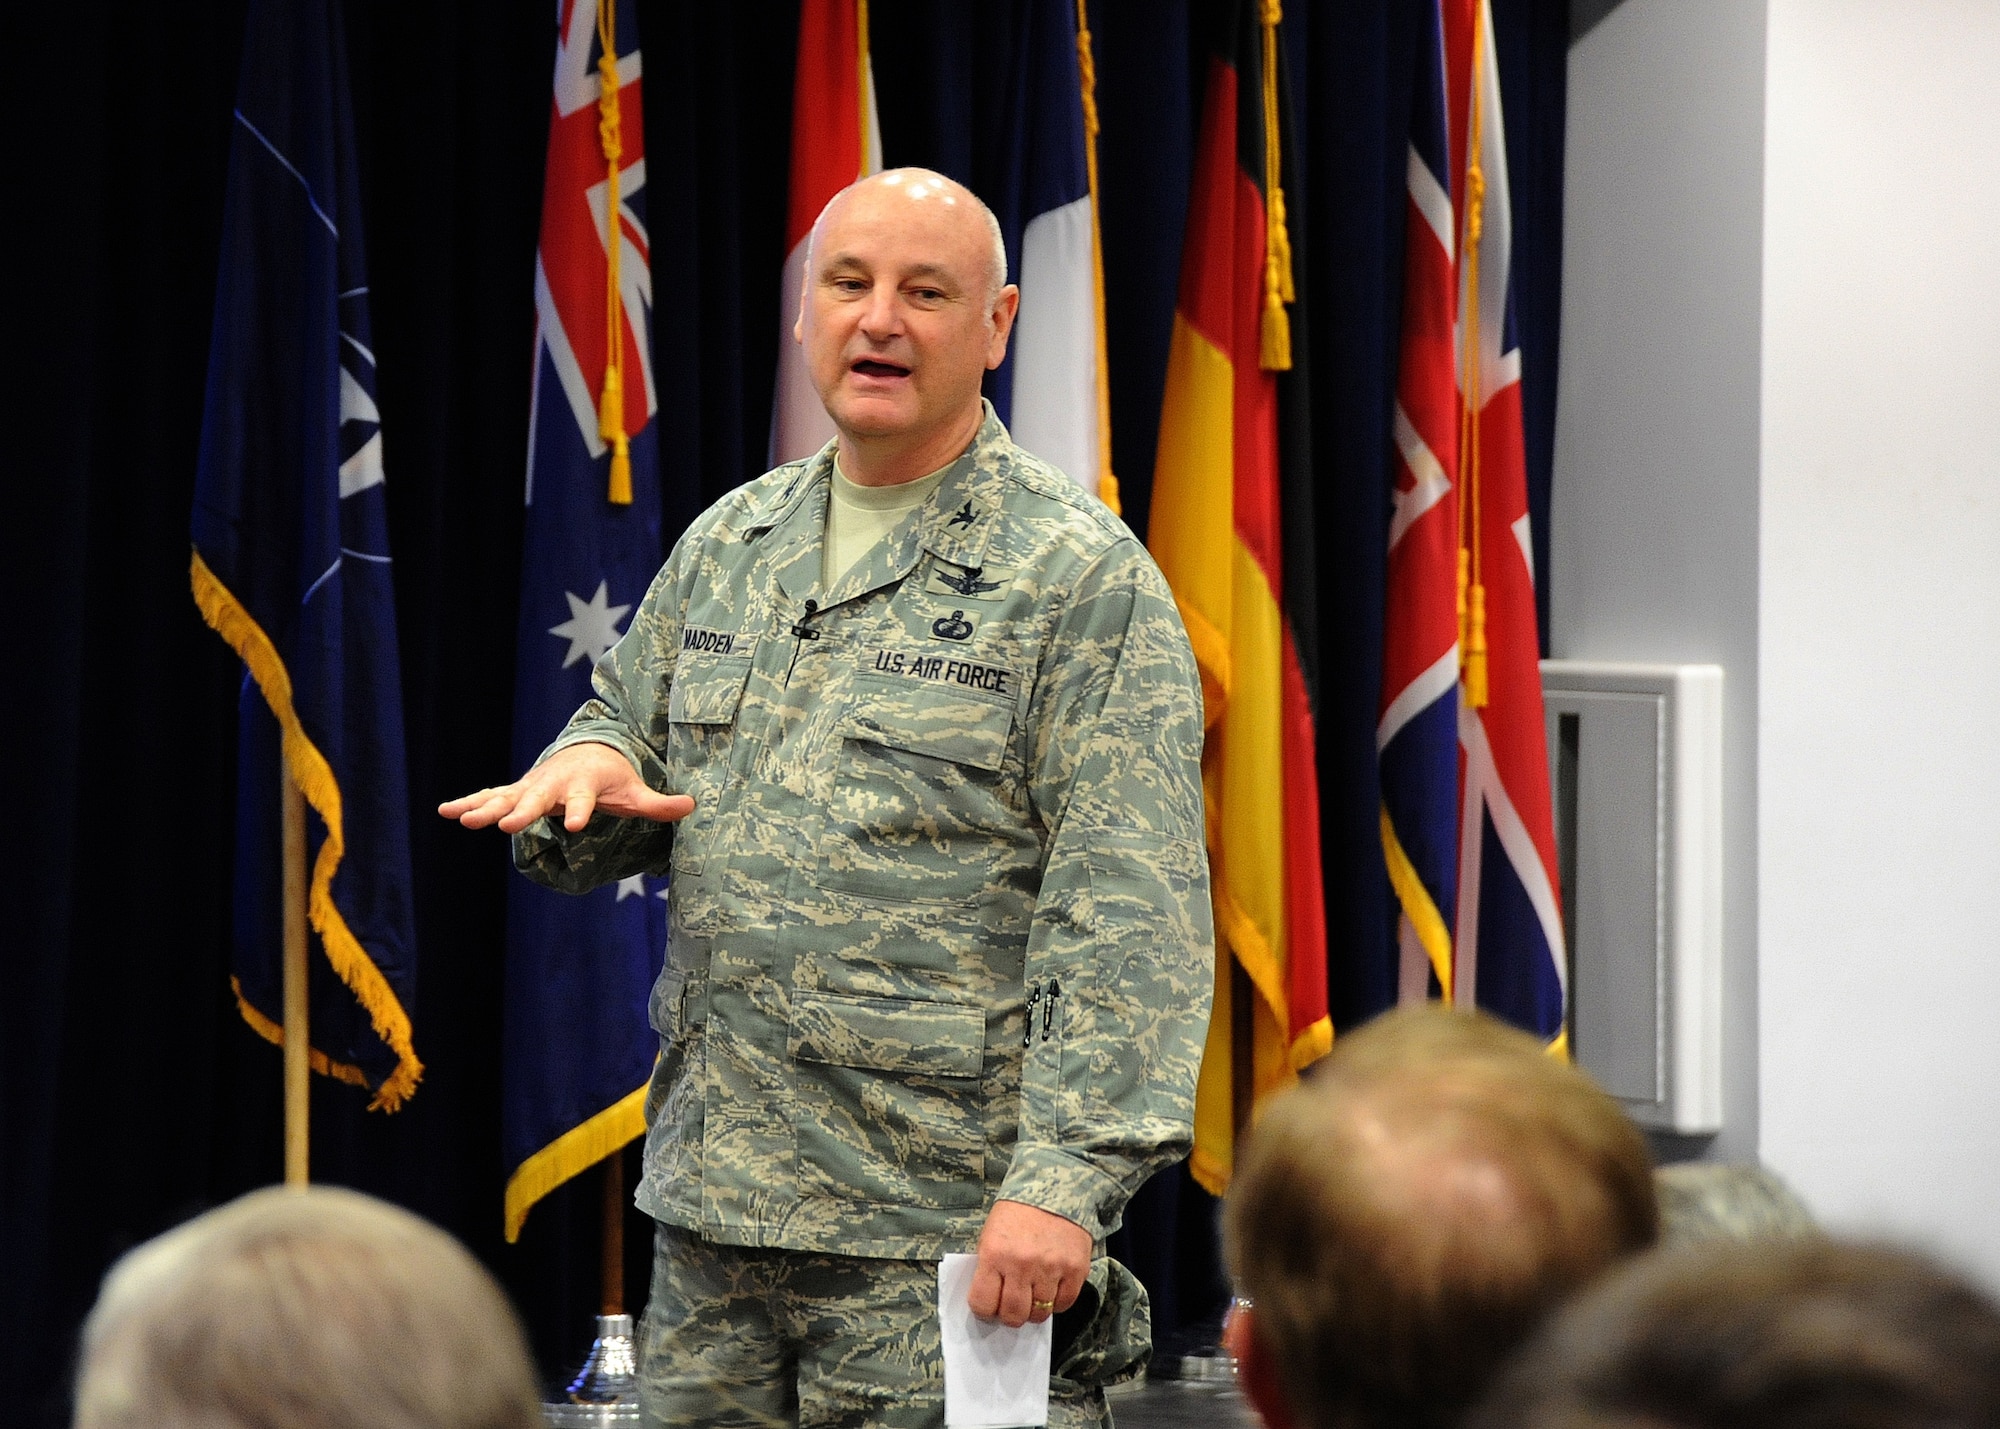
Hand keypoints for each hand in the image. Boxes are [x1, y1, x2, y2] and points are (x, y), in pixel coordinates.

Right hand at [437, 742, 693, 833]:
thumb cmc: (613, 777)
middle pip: (536, 799)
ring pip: (506, 798)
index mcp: (583, 784)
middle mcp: (553, 784)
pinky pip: (489, 796)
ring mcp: (531, 787)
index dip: (580, 811)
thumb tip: (694, 806)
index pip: (582, 800)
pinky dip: (468, 802)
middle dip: (521, 812)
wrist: (587, 751)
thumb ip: (659, 803)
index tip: (577, 824)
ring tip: (462, 820)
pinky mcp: (516, 791)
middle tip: (505, 825)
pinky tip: (444, 811)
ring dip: (485, 809)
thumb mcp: (635, 790)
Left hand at [967, 1199, 1091, 1327]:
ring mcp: (1051, 1268)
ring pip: (1040, 1314)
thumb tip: (991, 1301)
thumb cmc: (1018, 1213)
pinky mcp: (1075, 1269)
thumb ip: (990, 1268)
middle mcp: (1022, 1264)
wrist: (1056, 1187)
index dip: (984, 1310)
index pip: (983, 1303)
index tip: (988, 1307)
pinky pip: (1064, 1304)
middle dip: (1010, 1316)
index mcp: (994, 1253)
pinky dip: (1057, 1303)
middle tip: (1012, 1307)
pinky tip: (1052, 1289)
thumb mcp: (992, 1234)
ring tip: (1033, 1295)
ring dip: (1034, 1310)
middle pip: (1013, 1315)